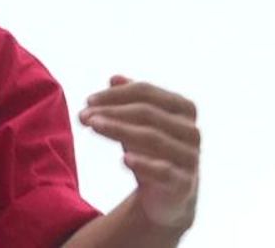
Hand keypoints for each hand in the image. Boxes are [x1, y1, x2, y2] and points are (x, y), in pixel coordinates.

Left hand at [80, 76, 199, 230]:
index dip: (115, 94)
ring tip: (93, 127)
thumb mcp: (139, 122)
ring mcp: (190, 157)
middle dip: (112, 112)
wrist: (168, 196)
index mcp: (183, 108)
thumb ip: (129, 98)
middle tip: (83, 116)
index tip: (88, 101)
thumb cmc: (151, 149)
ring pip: (152, 137)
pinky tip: (123, 159)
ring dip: (119, 130)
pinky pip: (164, 170)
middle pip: (147, 113)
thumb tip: (114, 78)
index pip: (146, 92)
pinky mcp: (184, 183)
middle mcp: (191, 130)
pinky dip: (144, 163)